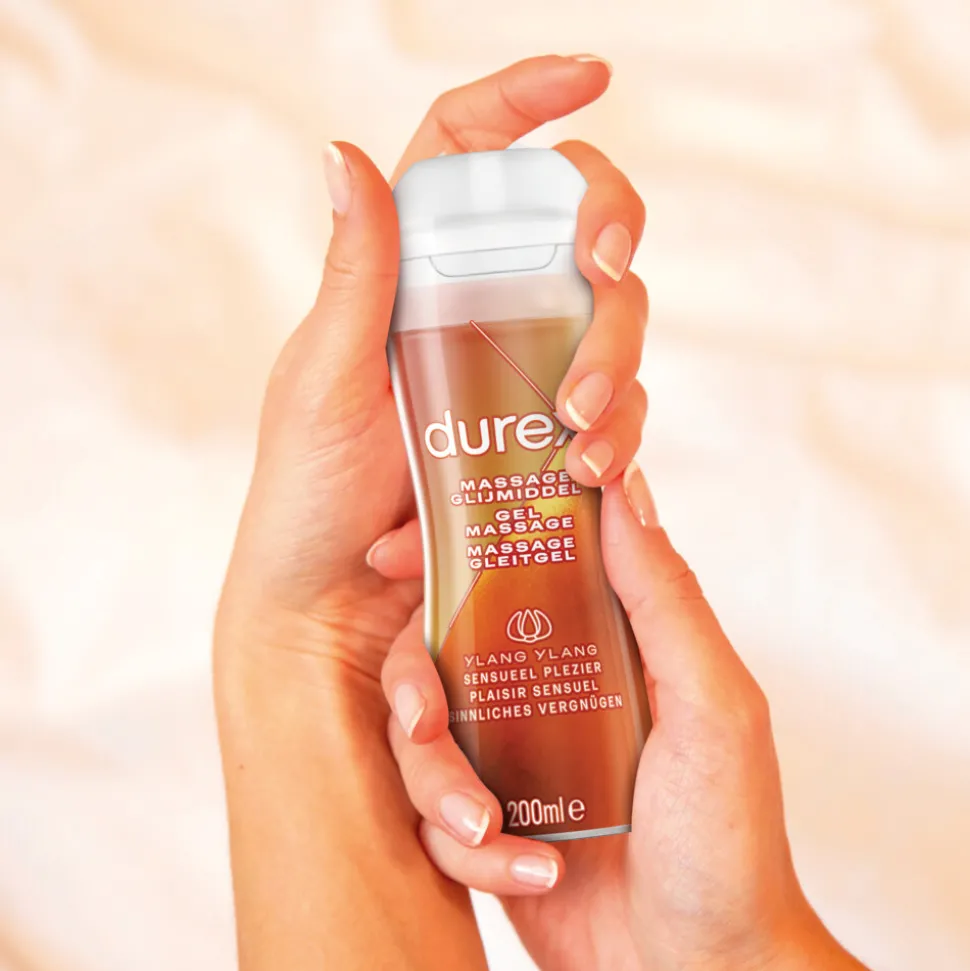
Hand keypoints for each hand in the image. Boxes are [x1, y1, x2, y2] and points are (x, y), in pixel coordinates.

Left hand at [213, 55, 650, 969]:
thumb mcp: (323, 379)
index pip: (470, 158)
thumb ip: (353, 271)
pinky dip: (619, 435)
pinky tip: (593, 474)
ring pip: (612, 328)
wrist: (331, 612)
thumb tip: (340, 148)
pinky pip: (615, 417)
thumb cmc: (306, 497)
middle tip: (602, 281)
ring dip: (618, 362)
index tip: (591, 77)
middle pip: (573, 236)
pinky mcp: (548, 448)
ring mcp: (520, 383)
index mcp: (412, 278)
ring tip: (578, 432)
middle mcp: (476, 317)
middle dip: (607, 243)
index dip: (528, 100)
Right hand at [374, 471, 870, 970]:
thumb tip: (624, 487)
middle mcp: (547, 682)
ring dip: (440, 785)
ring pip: (423, 732)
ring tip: (485, 826)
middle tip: (423, 721)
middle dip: (415, 682)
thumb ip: (666, 598)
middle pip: (440, 645)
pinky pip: (433, 808)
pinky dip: (467, 844)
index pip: (513, 562)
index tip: (398, 550)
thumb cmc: (727, 839)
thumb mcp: (712, 706)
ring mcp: (513, 750)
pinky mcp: (490, 815)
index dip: (450, 545)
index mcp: (598, 638)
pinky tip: (527, 868)